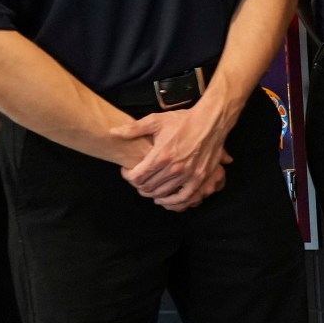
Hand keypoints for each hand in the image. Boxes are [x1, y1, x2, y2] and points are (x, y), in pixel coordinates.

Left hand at [115, 102, 235, 202]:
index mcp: (161, 155)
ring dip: (152, 193)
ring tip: (148, 188)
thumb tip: (113, 132)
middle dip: (138, 185)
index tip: (127, 172)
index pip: (137, 176)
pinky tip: (165, 200)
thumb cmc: (183, 121)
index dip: (128, 176)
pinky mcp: (199, 178)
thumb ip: (133, 129)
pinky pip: (184, 197)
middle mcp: (174, 168)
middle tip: (137, 179)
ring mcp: (188, 175)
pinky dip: (173, 202)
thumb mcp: (156, 120)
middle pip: (148, 187)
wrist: (210, 121)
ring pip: (163, 193)